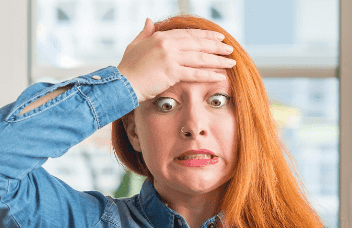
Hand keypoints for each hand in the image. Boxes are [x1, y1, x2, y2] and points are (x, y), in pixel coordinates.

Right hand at [116, 18, 235, 102]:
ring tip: (231, 62)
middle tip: (230, 49)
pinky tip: (220, 76)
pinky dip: (208, 74)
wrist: (121, 83)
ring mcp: (170, 58)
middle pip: (198, 44)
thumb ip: (144, 32)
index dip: (205, 36)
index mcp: (161, 36)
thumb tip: (149, 20)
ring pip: (200, 57)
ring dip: (217, 60)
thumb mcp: (135, 45)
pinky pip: (194, 73)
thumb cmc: (127, 67)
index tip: (218, 37)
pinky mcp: (171, 72)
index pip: (189, 34)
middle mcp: (168, 44)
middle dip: (216, 46)